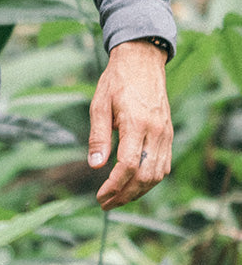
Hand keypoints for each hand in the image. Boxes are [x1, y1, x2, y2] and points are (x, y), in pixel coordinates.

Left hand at [88, 40, 172, 210]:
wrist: (142, 61)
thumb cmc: (117, 80)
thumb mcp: (100, 103)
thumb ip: (98, 135)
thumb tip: (95, 165)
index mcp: (136, 123)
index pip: (128, 165)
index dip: (114, 185)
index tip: (100, 196)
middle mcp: (155, 131)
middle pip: (145, 176)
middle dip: (125, 195)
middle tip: (106, 204)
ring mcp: (165, 133)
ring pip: (157, 174)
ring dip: (138, 191)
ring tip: (118, 198)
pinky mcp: (168, 134)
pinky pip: (163, 165)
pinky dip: (150, 179)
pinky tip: (135, 184)